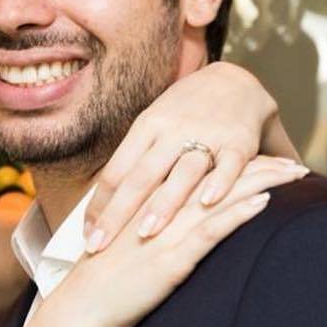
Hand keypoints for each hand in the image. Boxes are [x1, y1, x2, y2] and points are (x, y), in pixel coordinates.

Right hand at [47, 157, 307, 326]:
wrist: (81, 308)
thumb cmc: (104, 283)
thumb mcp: (131, 246)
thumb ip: (154, 229)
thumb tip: (174, 227)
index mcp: (150, 201)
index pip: (201, 172)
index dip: (236, 163)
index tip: (265, 157)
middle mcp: (160, 208)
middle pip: (218, 177)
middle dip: (259, 166)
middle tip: (292, 161)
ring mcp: (166, 231)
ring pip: (222, 196)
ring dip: (262, 182)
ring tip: (294, 173)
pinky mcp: (171, 257)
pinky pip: (211, 229)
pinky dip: (239, 213)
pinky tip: (266, 202)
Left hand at [84, 61, 300, 252]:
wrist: (235, 79)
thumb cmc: (185, 112)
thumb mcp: (153, 128)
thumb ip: (133, 163)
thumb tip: (101, 204)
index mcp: (146, 128)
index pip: (115, 172)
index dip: (99, 206)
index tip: (86, 236)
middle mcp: (172, 131)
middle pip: (140, 177)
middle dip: (118, 214)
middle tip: (100, 246)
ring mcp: (207, 135)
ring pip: (182, 173)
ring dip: (164, 204)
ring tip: (146, 234)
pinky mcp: (239, 141)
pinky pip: (229, 164)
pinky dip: (220, 183)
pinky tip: (208, 204)